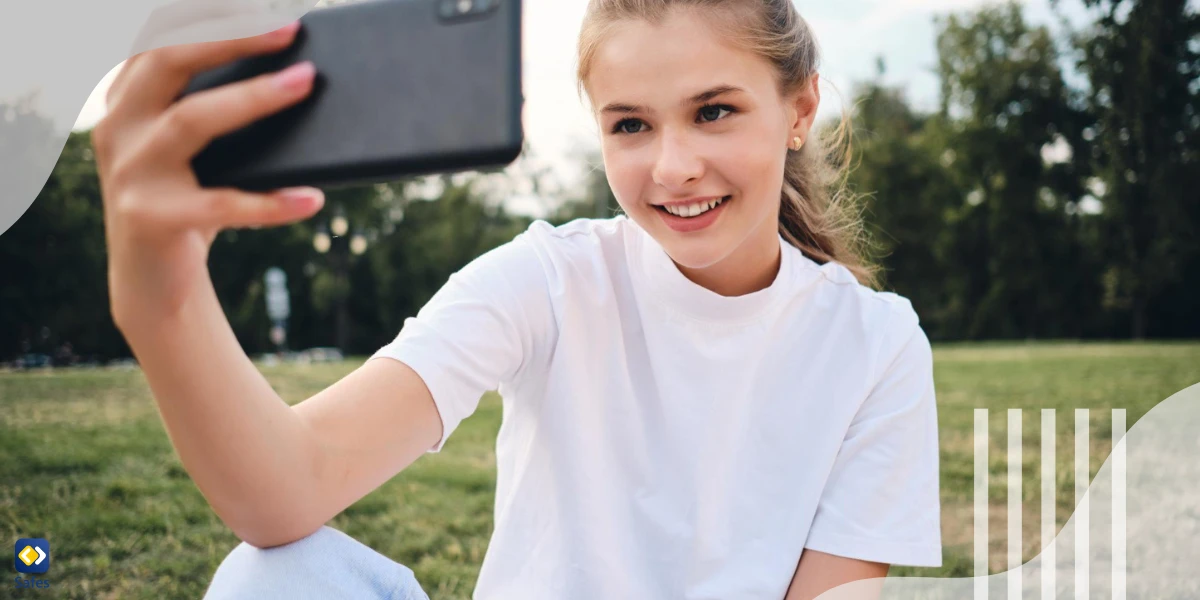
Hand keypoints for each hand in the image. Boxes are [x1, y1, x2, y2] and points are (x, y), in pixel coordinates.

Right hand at [92, 21, 323, 328]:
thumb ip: (217, 107)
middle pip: (167, 61)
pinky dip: (271, 203)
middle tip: (288, 28)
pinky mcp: (150, 219)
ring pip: (190, 121)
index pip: (155, 36)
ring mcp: (130, 173)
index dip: (199, 12)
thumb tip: (299, 74)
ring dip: (253, 98)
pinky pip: (220, 205)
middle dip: (229, 37)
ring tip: (304, 83)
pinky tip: (312, 198)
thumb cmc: (189, 199)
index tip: (252, 2)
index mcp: (127, 100)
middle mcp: (118, 127)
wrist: (154, 282)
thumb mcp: (195, 148)